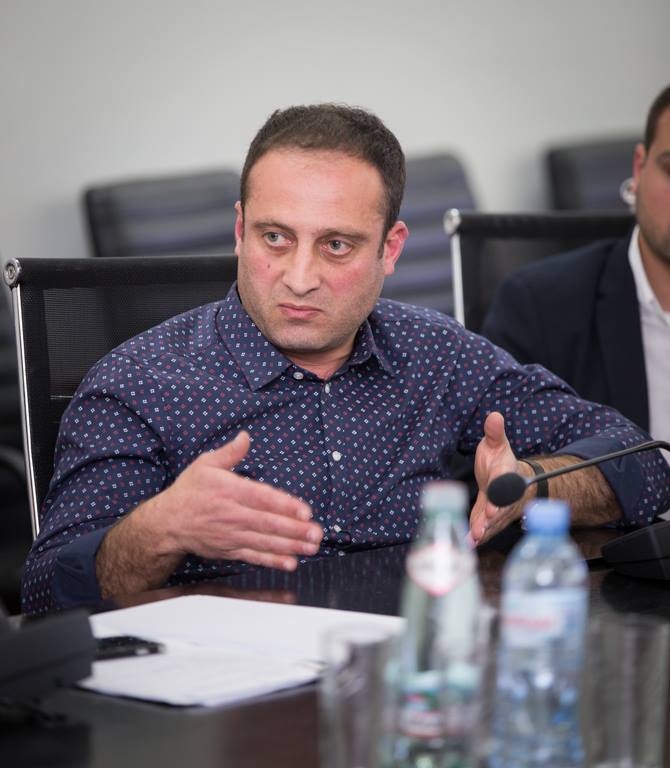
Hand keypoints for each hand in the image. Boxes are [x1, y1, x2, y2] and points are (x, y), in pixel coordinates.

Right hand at [144, 431, 323, 570]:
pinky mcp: (230, 550)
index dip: (285, 505)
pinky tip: (290, 562)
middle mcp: (233, 515)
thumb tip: (245, 437)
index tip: (304, 511)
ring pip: (265, 541)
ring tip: (311, 547)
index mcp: (229, 491)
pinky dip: (273, 561)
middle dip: (294, 530)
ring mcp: (232, 535)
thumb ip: (229, 453)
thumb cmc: (189, 491)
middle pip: (268, 523)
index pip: (262, 498)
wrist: (167, 523)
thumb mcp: (205, 464)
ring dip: (290, 545)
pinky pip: (254, 556)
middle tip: (316, 533)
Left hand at [470, 412, 525, 544]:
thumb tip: (494, 416)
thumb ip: (494, 432)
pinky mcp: (488, 518)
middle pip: (502, 505)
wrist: (507, 479)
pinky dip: (478, 536)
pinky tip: (468, 544)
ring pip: (494, 521)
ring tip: (476, 536)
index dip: (501, 488)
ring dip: (486, 528)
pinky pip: (484, 528)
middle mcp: (506, 495)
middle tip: (488, 518)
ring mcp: (498, 509)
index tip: (496, 495)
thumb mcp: (497, 444)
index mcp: (507, 474)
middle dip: (495, 513)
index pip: (505, 481)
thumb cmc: (500, 460)